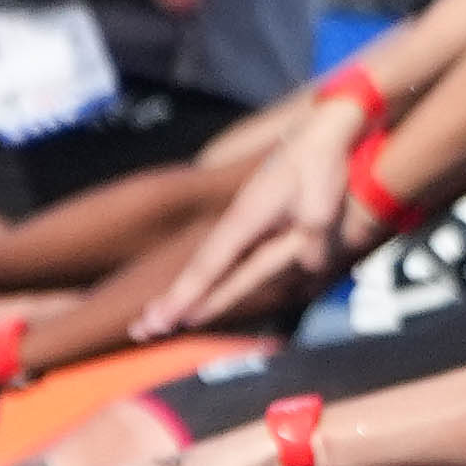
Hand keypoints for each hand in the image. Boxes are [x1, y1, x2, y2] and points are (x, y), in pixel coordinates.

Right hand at [131, 118, 363, 337]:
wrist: (320, 135)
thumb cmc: (321, 165)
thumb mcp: (323, 200)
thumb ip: (313, 234)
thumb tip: (308, 263)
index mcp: (246, 220)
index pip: (211, 265)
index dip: (189, 295)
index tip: (166, 319)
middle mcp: (237, 225)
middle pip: (199, 271)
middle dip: (171, 302)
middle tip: (141, 329)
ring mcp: (242, 224)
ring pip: (208, 266)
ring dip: (183, 293)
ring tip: (156, 318)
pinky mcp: (253, 224)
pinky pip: (223, 260)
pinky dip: (204, 279)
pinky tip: (193, 294)